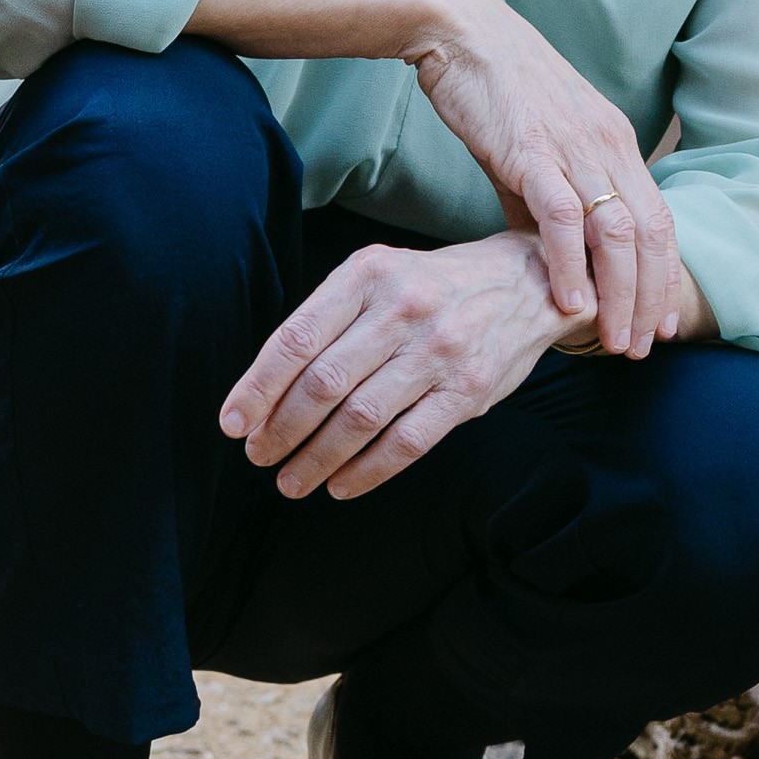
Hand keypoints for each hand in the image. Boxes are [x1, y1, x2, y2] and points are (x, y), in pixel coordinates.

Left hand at [220, 231, 572, 502]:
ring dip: (316, 458)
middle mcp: (403, 308)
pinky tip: (340, 485)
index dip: (258, 388)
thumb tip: (264, 389)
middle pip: (323, 383)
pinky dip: (366, 471)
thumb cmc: (432, 287)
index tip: (233, 423)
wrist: (526, 283)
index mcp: (368, 273)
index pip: (297, 339)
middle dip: (281, 429)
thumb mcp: (379, 276)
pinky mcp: (468, 390)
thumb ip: (329, 321)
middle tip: (258, 455)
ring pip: (360, 418)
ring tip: (290, 480)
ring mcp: (440, 351)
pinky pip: (407, 442)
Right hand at [406, 0, 682, 359]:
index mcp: (615, 144)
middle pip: (650, 235)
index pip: (659, 221)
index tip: (663, 322)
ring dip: (620, 293)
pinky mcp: (533, 151)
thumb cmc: (494, 89)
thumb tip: (549, 257)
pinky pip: (563, 216)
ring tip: (613, 339)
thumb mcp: (535, 151)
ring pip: (617, 233)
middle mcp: (607, 147)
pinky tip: (570, 302)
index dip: (665, 276)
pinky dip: (571, 264)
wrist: (459, 31)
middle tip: (643, 346)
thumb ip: (546, 203)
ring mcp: (574, 149)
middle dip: (651, 298)